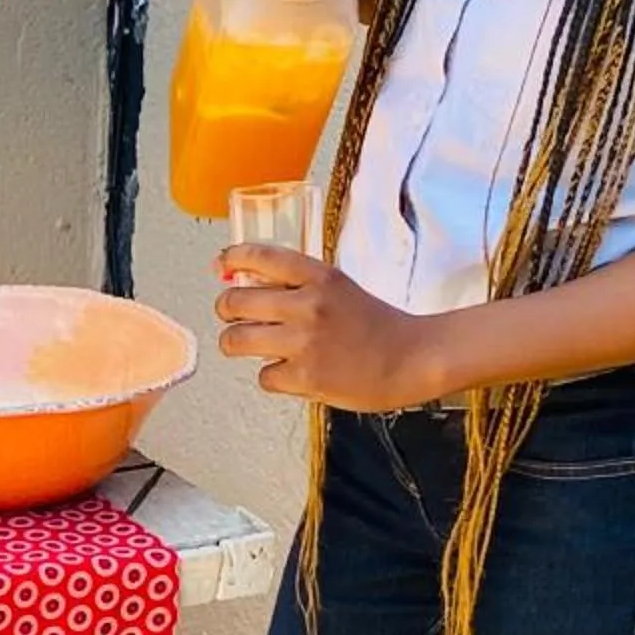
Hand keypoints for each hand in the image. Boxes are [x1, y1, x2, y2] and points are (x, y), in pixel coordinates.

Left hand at [216, 247, 438, 410]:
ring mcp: (305, 343)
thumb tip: (244, 280)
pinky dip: (272, 377)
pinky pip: (262, 376)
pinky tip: (290, 372)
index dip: (232, 258)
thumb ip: (298, 285)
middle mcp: (309, 305)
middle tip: (231, 316)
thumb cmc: (378, 325)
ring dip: (234, 344)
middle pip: (234, 301)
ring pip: (235, 341)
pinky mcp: (305, 378)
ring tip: (244, 345)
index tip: (221, 264)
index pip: (261, 256)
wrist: (414, 359)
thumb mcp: (340, 288)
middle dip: (225, 310)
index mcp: (320, 277)